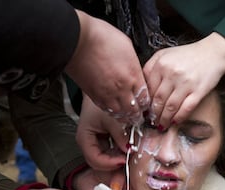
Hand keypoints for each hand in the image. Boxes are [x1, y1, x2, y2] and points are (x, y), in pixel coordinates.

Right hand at [65, 10, 149, 124]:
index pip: (145, 99)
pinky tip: (114, 111)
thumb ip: (133, 65)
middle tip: (139, 115)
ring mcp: (107, 94)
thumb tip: (135, 72)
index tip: (145, 104)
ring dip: (125, 116)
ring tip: (128, 117)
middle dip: (137, 114)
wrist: (78, 40)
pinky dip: (112, 113)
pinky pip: (106, 110)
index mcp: (133, 76)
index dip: (146, 103)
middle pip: (134, 110)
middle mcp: (121, 88)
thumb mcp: (128, 47)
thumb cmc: (101, 38)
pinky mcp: (94, 95)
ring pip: (120, 114)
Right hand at [76, 95, 128, 170]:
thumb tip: (130, 150)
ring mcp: (97, 144)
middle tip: (129, 163)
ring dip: (119, 159)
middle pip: (100, 164)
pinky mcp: (105, 141)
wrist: (102, 91)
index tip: (124, 160)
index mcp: (85, 139)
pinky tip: (130, 149)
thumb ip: (120, 134)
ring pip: (107, 159)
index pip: (94, 160)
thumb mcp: (112, 118)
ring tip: (131, 156)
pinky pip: (113, 152)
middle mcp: (89, 144)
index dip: (109, 163)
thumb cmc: (101, 103)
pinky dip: (121, 152)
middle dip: (115, 165)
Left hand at [143, 32, 224, 127]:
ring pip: (170, 107)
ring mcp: (186, 83)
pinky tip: (175, 121)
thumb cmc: (187, 55)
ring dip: (165, 119)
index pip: (149, 89)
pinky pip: (186, 108)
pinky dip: (179, 117)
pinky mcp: (198, 91)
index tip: (145, 110)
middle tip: (152, 120)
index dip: (146, 102)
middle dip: (154, 114)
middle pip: (158, 100)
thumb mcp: (165, 54)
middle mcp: (172, 73)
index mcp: (161, 64)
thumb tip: (142, 86)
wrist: (213, 53)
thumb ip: (151, 67)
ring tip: (162, 124)